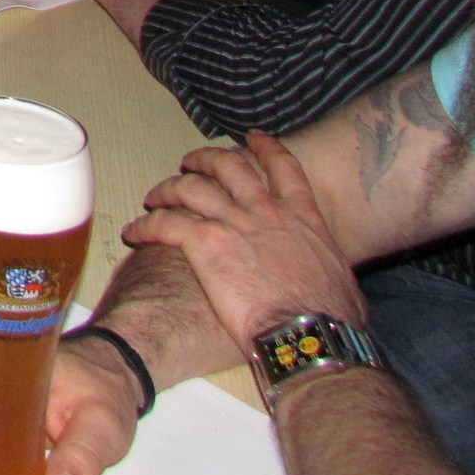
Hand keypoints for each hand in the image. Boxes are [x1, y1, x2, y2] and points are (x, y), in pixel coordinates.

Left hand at [124, 132, 367, 357]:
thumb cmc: (331, 319)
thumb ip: (324, 262)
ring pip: (189, 188)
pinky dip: (145, 225)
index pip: (282, 167)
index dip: (263, 148)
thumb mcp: (340, 278)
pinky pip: (164, 224)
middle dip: (204, 159)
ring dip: (167, 188)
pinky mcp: (205, 243)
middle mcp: (265, 210)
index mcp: (302, 216)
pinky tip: (134, 232)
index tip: (250, 139)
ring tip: (154, 196)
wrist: (308, 336)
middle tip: (190, 163)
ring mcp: (233, 223)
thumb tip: (327, 278)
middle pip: (227, 165)